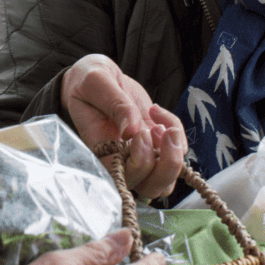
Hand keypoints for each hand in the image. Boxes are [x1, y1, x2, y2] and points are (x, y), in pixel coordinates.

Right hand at [61, 54, 186, 198]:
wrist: (98, 77)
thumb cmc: (88, 82)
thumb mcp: (96, 83)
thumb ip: (114, 104)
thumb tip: (132, 131)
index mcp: (100, 152)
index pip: (124, 178)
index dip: (139, 164)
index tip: (140, 133)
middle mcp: (122, 161)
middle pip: (151, 187)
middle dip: (166, 165)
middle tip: (160, 130)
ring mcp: (142, 154)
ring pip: (167, 179)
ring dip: (175, 155)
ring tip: (165, 127)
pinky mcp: (156, 143)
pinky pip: (177, 150)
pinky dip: (175, 130)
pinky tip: (156, 111)